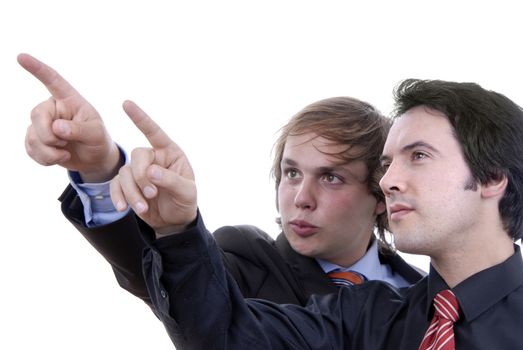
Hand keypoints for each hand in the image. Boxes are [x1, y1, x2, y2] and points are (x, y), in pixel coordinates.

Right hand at [19, 53, 120, 182]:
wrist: (94, 159)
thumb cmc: (98, 140)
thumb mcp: (96, 134)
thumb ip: (79, 129)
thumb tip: (57, 128)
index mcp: (69, 99)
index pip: (52, 80)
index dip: (37, 69)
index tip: (21, 57)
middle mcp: (53, 108)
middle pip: (37, 115)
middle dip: (49, 135)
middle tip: (64, 144)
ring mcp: (43, 124)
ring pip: (32, 135)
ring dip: (49, 151)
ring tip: (66, 152)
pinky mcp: (37, 139)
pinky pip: (30, 148)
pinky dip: (44, 158)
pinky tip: (58, 157)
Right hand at [111, 100, 196, 236]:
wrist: (174, 219)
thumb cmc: (185, 200)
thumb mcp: (186, 192)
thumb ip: (171, 180)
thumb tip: (150, 171)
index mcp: (170, 152)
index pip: (154, 132)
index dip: (140, 118)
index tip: (126, 104)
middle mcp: (153, 158)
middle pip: (137, 155)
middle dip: (141, 176)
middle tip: (152, 195)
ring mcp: (138, 171)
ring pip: (125, 173)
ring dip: (132, 192)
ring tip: (143, 207)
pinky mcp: (128, 185)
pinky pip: (116, 185)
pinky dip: (118, 196)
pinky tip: (123, 208)